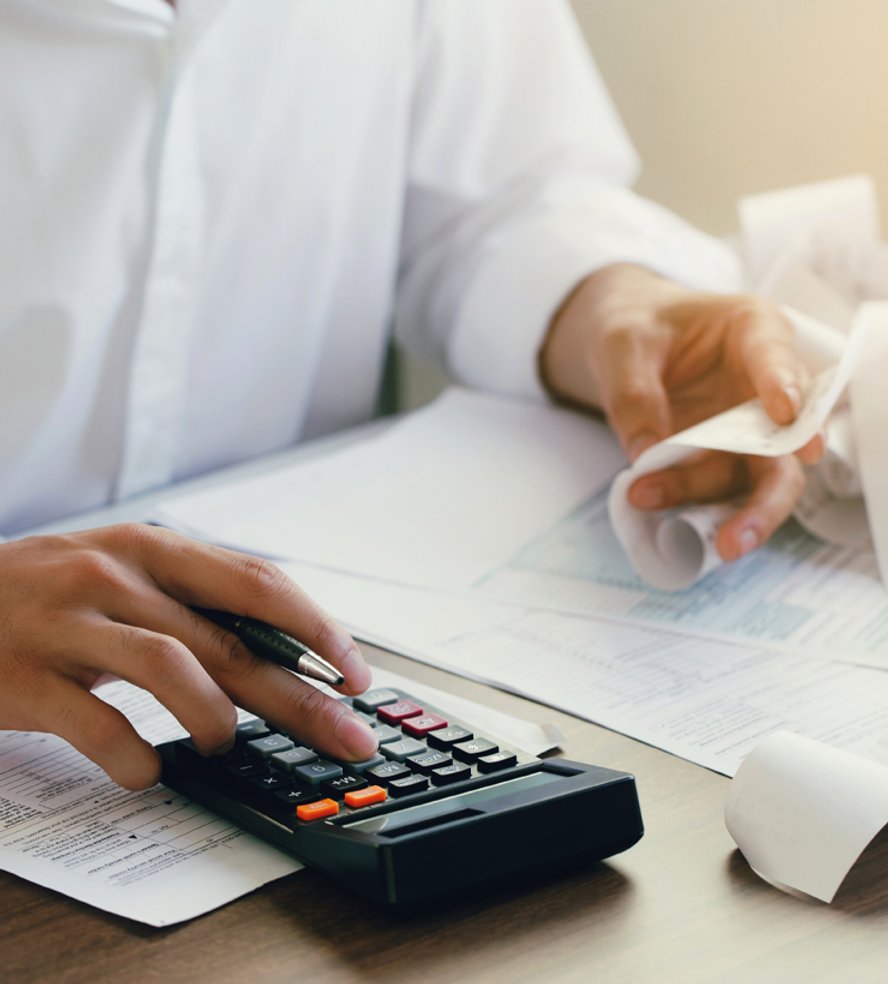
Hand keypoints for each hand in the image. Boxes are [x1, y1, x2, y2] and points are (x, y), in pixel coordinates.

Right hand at [0, 524, 376, 788]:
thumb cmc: (47, 591)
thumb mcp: (123, 572)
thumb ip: (193, 602)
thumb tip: (282, 648)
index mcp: (154, 549)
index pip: (257, 583)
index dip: (316, 629)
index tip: (354, 674)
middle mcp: (118, 576)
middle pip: (233, 641)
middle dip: (301, 697)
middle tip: (347, 738)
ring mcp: (71, 624)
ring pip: (175, 670)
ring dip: (216, 721)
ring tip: (223, 744)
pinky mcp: (26, 677)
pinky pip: (98, 724)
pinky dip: (136, 758)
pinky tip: (147, 771)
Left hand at [539, 263, 822, 560]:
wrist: (629, 343)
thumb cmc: (639, 327)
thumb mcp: (623, 344)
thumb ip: (634, 393)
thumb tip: (645, 452)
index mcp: (754, 332)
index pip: (777, 359)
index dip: (784, 386)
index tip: (786, 415)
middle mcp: (764, 389)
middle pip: (785, 448)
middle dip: (766, 498)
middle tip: (739, 536)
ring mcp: (749, 431)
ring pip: (750, 481)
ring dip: (703, 501)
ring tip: (645, 497)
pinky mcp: (725, 460)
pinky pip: (719, 493)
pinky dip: (693, 509)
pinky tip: (660, 516)